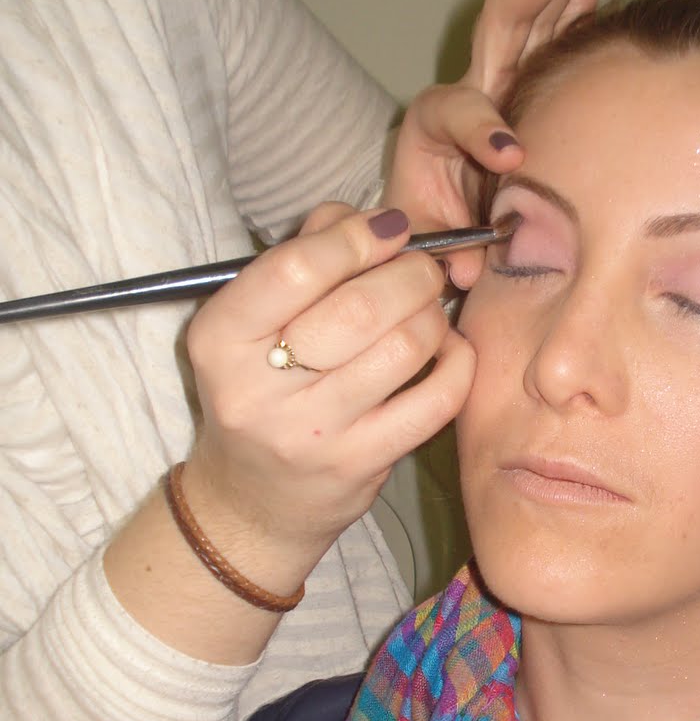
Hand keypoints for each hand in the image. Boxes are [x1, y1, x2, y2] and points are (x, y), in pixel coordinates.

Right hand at [184, 203, 471, 585]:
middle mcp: (256, 390)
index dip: (356, 237)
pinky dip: (457, 362)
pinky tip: (448, 350)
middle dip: (409, 273)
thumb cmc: (260, 391)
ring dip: (433, 314)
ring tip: (428, 309)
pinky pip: (436, 400)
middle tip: (423, 267)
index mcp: (220, 339)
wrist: (253, 503)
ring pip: (404, 348)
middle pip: (359, 307)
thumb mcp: (251, 323)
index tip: (390, 228)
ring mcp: (312, 434)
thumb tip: (372, 217)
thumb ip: (303, 255)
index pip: (297, 269)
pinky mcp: (361, 465)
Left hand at [384, 0, 601, 288]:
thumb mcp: (425, 246)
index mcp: (436, 129)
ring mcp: (504, 82)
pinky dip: (575, 4)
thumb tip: (467, 269)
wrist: (431, 227)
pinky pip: (554, 37)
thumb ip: (442, 255)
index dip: (483, 129)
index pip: (459, 113)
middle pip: (502, 24)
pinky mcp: (527, 87)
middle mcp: (474, 91)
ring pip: (530, 18)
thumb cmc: (430, 236)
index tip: (511, 157)